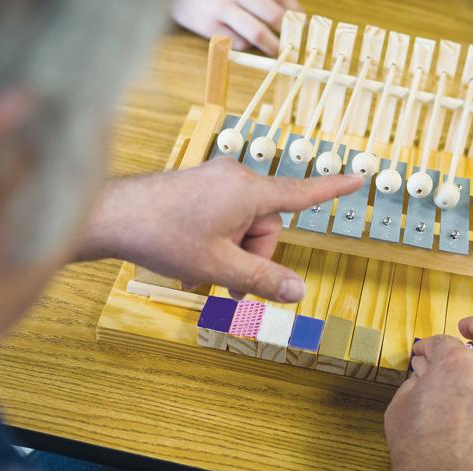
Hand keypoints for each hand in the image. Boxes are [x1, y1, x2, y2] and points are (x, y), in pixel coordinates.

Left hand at [79, 158, 361, 301]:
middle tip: (226, 284)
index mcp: (249, 191)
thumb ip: (264, 279)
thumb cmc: (164, 235)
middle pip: (266, 226)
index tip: (359, 175)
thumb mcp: (220, 266)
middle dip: (252, 256)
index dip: (333, 189)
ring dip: (231, 253)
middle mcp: (236, 178)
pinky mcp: (199, 186)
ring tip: (201, 272)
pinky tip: (192, 261)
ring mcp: (215, 180)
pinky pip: (223, 217)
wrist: (112, 216)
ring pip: (243, 225)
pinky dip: (216, 241)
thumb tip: (299, 291)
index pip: (302, 193)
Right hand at [171, 0, 301, 55]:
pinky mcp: (208, 27)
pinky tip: (246, 42)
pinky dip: (247, 46)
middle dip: (287, 32)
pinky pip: (236, 42)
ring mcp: (221, 9)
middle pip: (273, 15)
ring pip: (256, 33)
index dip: (295, 12)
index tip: (302, 22)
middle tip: (292, 42)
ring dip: (271, 46)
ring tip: (277, 51)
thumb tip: (294, 15)